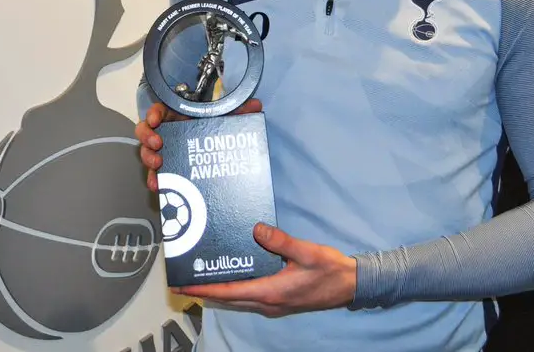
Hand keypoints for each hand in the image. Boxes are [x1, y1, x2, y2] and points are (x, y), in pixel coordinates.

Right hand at [134, 96, 262, 192]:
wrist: (217, 154)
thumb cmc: (216, 132)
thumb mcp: (227, 120)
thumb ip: (240, 111)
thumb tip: (256, 106)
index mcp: (177, 117)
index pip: (158, 110)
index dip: (153, 114)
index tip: (155, 119)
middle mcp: (167, 133)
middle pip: (146, 131)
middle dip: (147, 137)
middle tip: (158, 144)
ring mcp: (165, 151)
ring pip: (147, 152)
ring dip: (149, 158)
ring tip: (158, 166)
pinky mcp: (168, 168)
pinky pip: (156, 173)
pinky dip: (155, 179)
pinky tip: (159, 185)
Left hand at [171, 223, 356, 316]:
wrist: (350, 285)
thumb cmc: (329, 270)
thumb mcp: (306, 252)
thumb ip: (280, 241)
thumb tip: (256, 229)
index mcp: (271, 292)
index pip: (229, 292)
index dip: (204, 289)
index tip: (184, 284)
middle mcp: (268, 302)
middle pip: (228, 298)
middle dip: (204, 290)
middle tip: (183, 279)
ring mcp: (273, 304)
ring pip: (237, 299)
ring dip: (218, 291)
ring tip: (200, 277)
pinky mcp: (278, 300)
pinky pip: (248, 296)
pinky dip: (233, 289)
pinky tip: (229, 275)